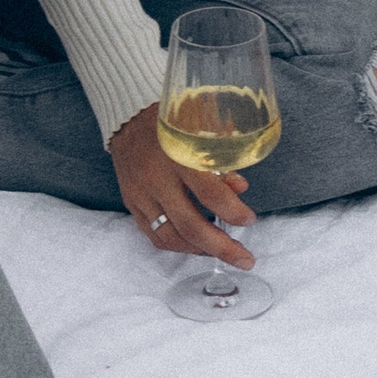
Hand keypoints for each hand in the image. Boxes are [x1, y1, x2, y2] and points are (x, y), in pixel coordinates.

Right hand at [110, 105, 255, 269]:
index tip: (249, 220)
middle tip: (245, 259)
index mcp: (178, 156)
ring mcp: (141, 195)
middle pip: (190, 225)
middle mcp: (156, 179)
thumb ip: (221, 160)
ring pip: (170, 236)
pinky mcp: (132, 204)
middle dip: (221, 247)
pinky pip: (153, 235)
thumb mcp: (200, 130)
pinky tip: (196, 247)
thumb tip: (241, 188)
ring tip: (222, 254)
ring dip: (199, 251)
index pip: (209, 193)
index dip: (233, 211)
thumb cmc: (172, 121)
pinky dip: (177, 246)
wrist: (127, 118)